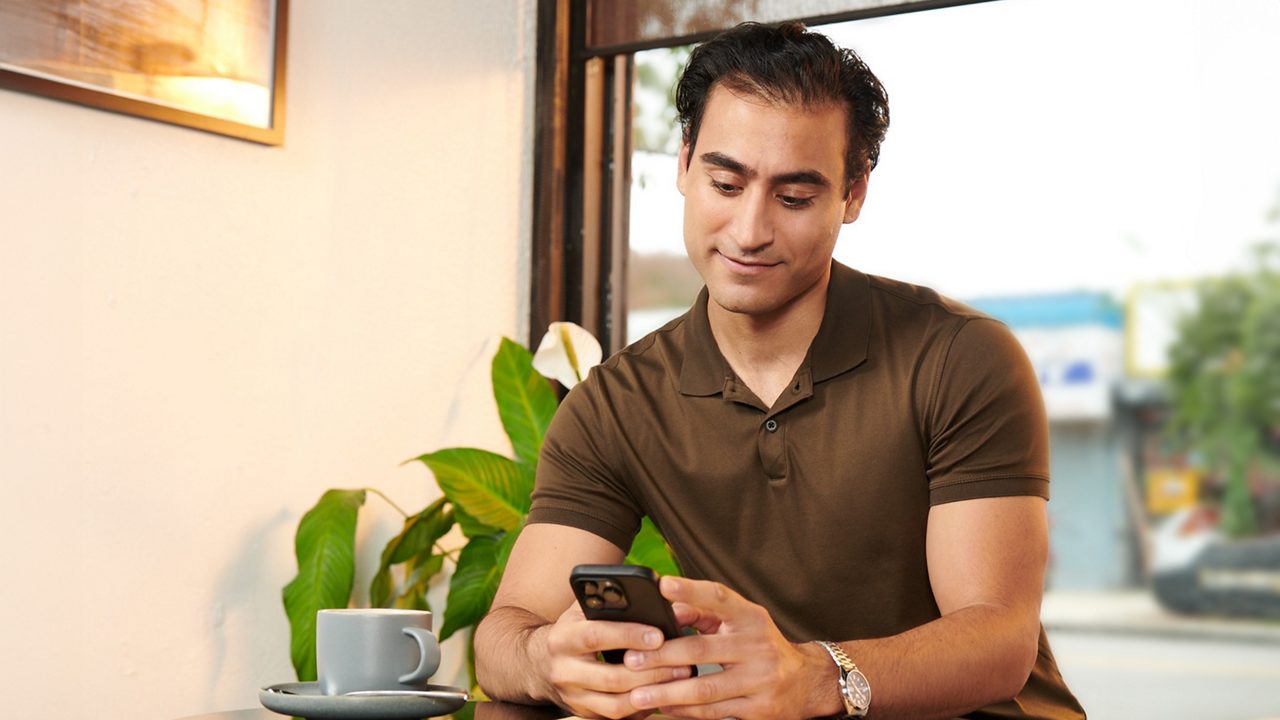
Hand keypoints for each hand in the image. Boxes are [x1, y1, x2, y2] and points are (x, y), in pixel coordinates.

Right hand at [541, 601, 695, 718]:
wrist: (538, 664)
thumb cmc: (572, 629)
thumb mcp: (581, 610)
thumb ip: (606, 601)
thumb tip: (647, 595)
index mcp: (563, 638)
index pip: (596, 635)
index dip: (628, 635)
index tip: (658, 634)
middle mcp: (564, 671)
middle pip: (612, 677)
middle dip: (652, 671)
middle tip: (683, 662)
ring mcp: (573, 698)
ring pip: (617, 703)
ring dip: (652, 693)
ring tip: (679, 679)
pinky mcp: (584, 714)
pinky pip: (618, 716)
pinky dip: (644, 707)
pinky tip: (665, 694)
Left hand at [621, 577, 838, 719]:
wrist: (806, 682)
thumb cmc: (761, 645)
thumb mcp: (740, 622)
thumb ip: (704, 612)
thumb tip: (668, 608)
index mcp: (751, 618)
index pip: (720, 598)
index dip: (692, 590)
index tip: (663, 585)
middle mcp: (758, 646)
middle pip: (701, 650)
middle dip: (662, 656)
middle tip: (631, 660)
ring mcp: (760, 680)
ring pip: (705, 689)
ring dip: (668, 692)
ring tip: (638, 694)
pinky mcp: (759, 710)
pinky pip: (714, 713)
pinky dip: (685, 712)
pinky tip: (664, 708)